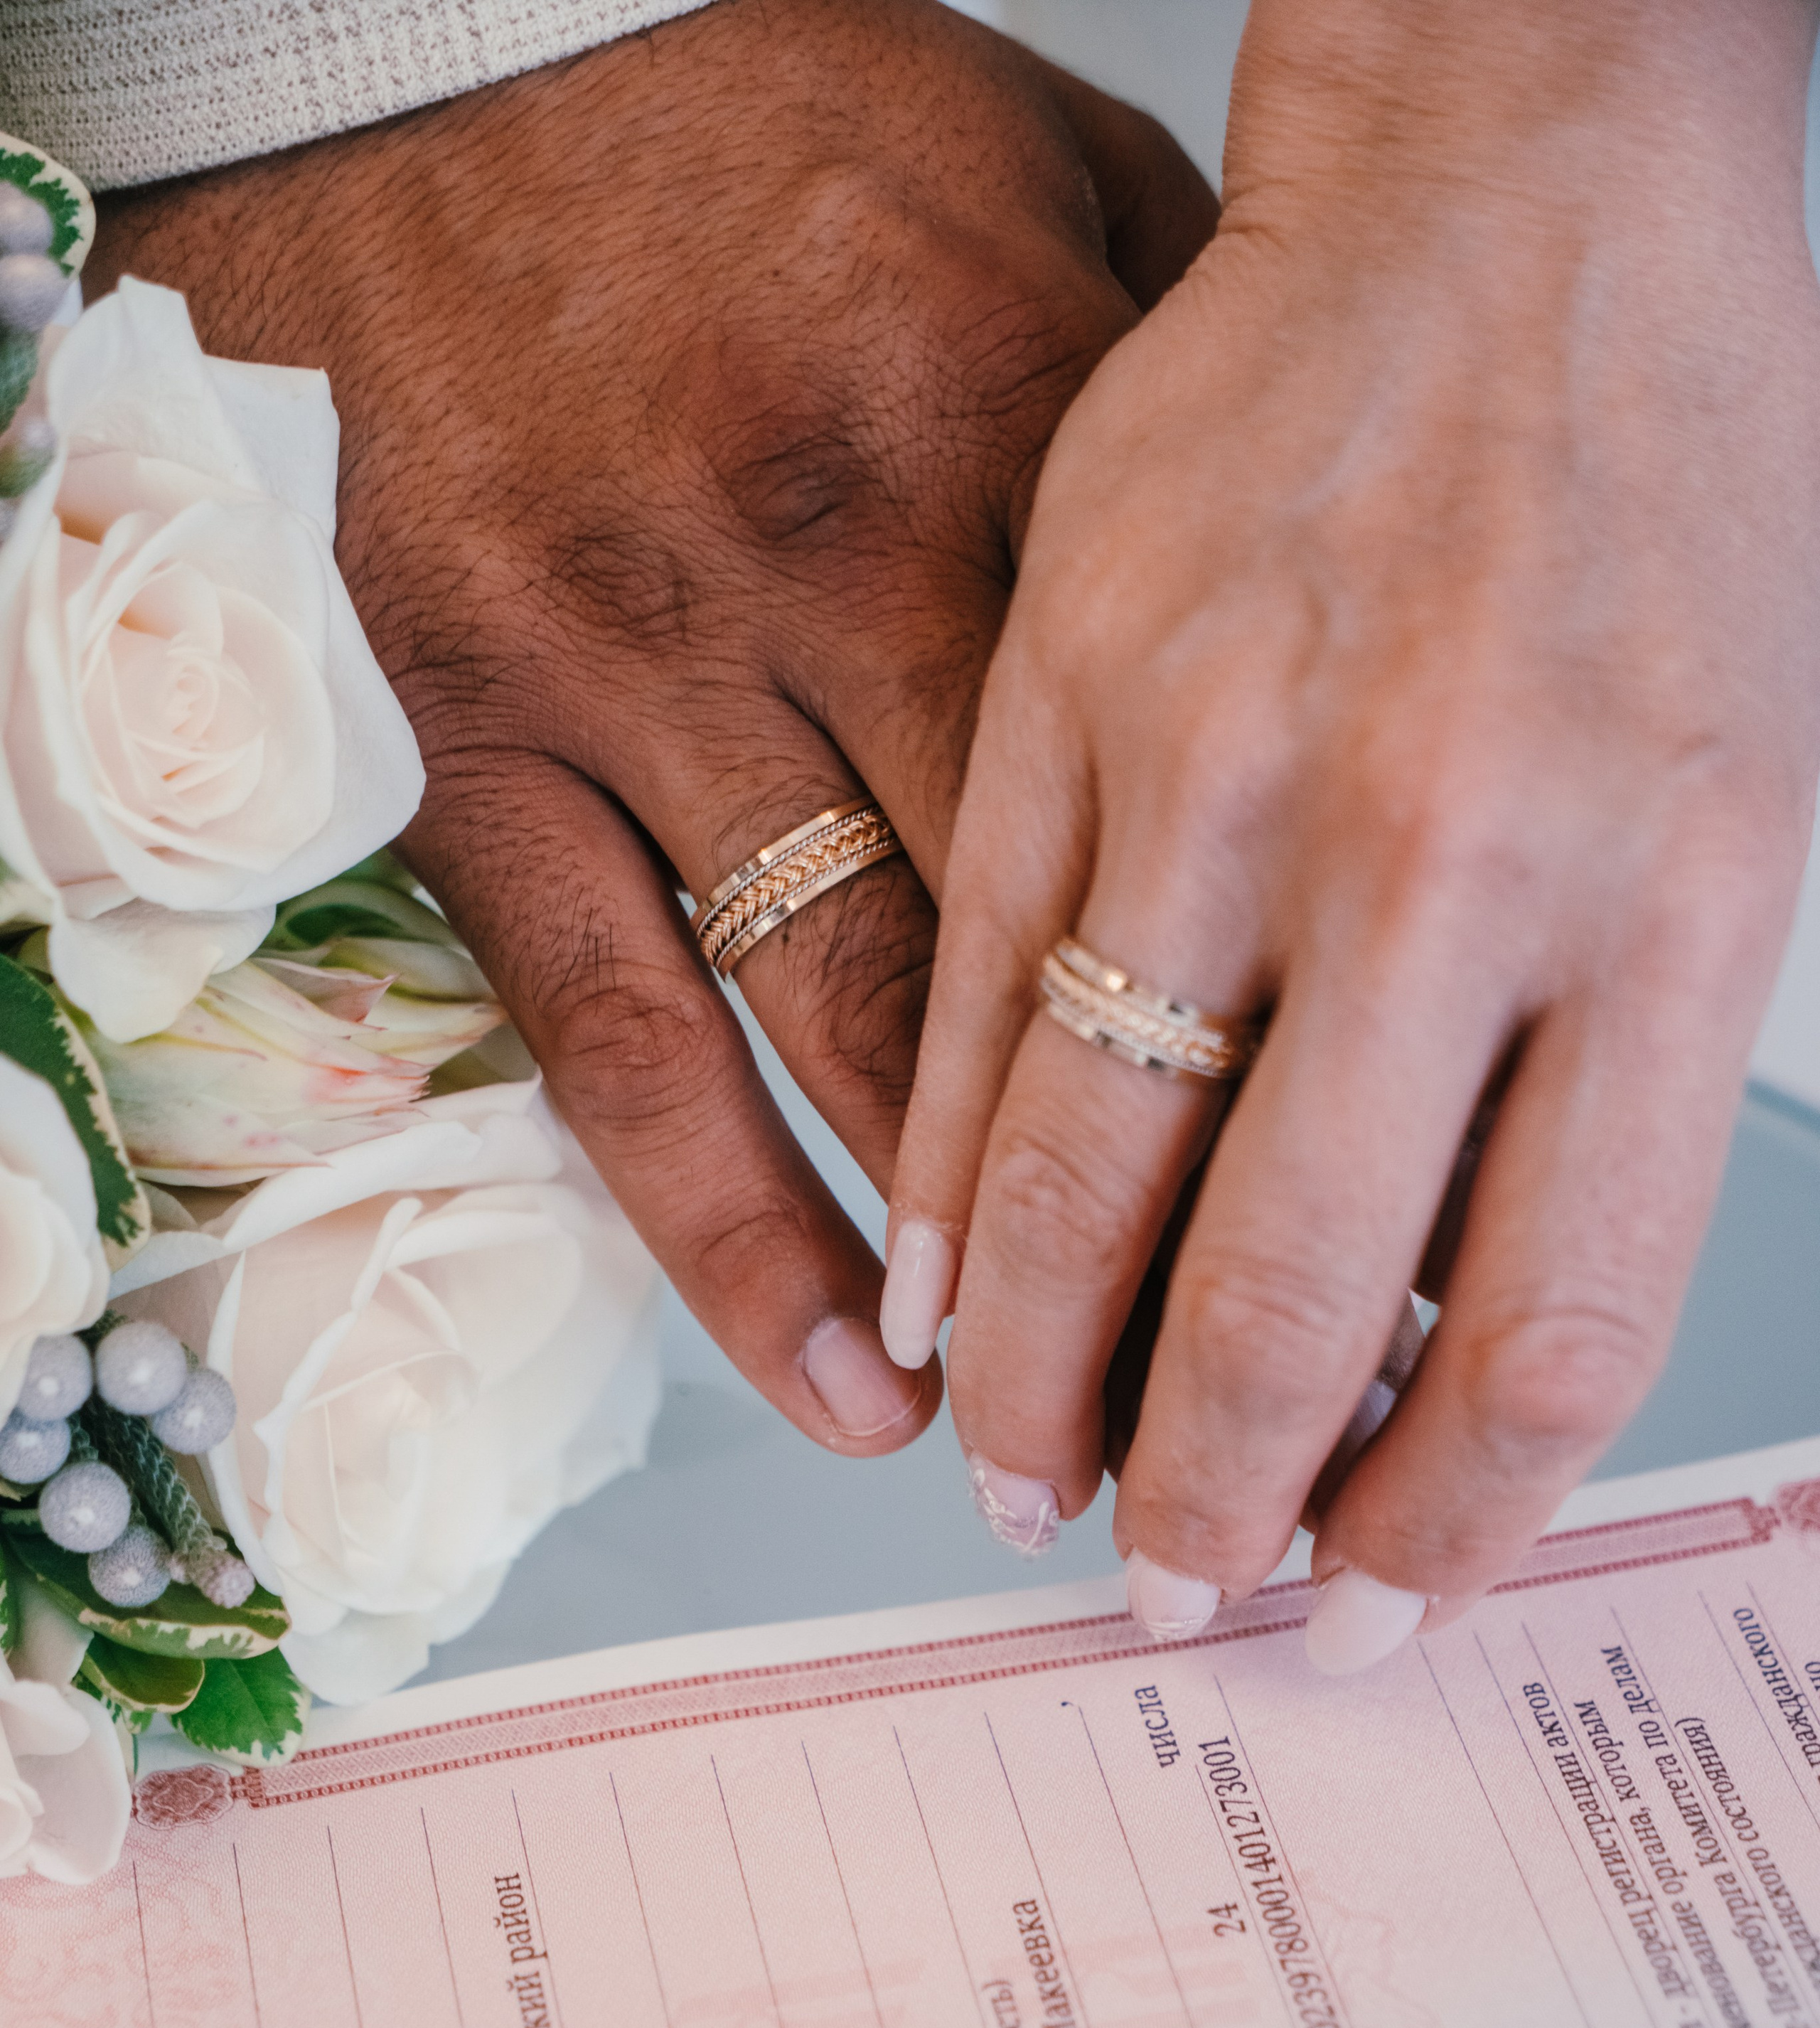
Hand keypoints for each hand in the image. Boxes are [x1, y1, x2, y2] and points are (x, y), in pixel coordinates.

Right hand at [88, 0, 1216, 1456]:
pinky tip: (847, 1372)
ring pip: (844, 1038)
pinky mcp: (474, 757)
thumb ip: (1191, 473)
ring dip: (985, 1264)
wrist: (442, 61)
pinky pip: (621, 1050)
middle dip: (1189, 1195)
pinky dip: (735, 1235)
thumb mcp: (1051, 218)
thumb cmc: (778, 144)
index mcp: (1008, 438)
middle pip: (1060, 961)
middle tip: (1295, 1384)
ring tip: (1095, 1435)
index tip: (1422, 1213)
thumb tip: (1328, 704)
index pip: (1215, 815)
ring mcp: (631, 674)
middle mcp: (823, 569)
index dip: (1331, 1040)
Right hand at [886, 0, 1819, 1657]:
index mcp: (1669, 888)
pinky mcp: (1065, 684)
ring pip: (1090, 1168)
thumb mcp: (1738, 799)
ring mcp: (1228, 759)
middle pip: (1287, 1286)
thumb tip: (1431, 1353)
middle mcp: (1444, 844)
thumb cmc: (1662, 488)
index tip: (1373, 1601)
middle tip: (1173, 1592)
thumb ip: (1595, 1083)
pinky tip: (937, 1289)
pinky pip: (979, 995)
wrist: (1521, 180)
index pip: (1540, 1318)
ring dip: (1048, 1375)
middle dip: (1214, 1499)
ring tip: (1030, 1481)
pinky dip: (951, 1179)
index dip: (1444, 1520)